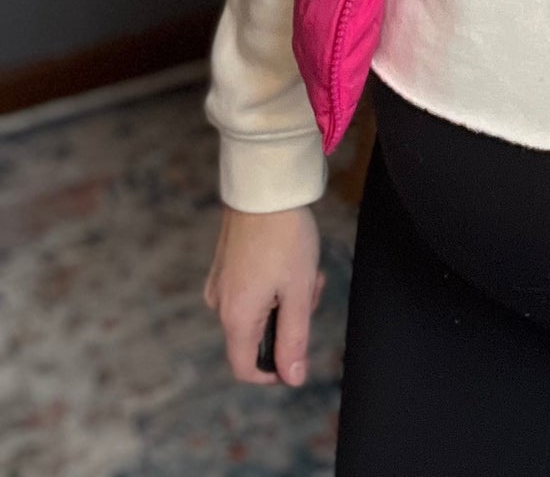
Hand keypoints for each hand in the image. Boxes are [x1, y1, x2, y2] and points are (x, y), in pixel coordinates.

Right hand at [204, 204, 325, 385]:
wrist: (263, 186)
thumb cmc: (284, 236)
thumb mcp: (298, 291)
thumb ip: (294, 339)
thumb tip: (291, 379)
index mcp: (236, 317)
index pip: (245, 368)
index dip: (273, 372)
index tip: (299, 354)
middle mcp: (220, 304)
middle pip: (256, 336)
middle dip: (289, 321)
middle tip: (312, 289)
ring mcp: (220, 283)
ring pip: (257, 310)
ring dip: (284, 299)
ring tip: (305, 268)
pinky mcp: (225, 265)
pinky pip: (250, 290)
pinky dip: (273, 284)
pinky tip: (289, 259)